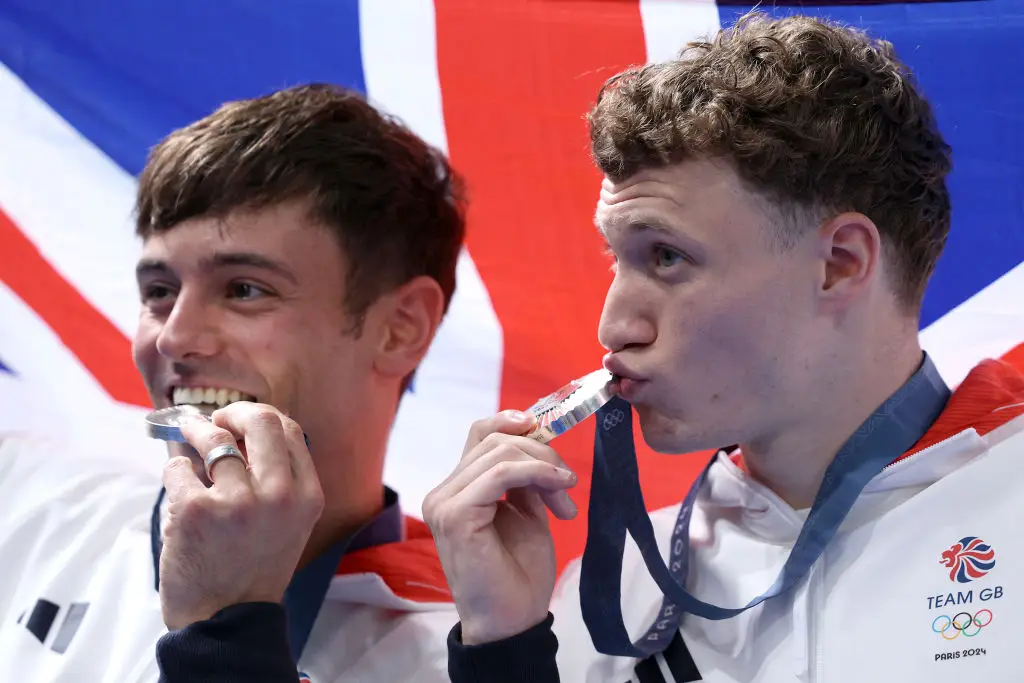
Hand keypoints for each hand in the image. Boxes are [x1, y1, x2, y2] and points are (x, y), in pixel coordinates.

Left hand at [159, 402, 324, 629]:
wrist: (223, 618)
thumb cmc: (251, 567)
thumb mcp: (289, 524)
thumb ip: (280, 480)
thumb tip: (243, 427)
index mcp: (307, 497)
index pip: (291, 430)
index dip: (260, 417)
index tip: (239, 422)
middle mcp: (279, 496)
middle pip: (261, 420)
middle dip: (232, 412)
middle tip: (215, 419)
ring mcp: (237, 502)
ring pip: (213, 439)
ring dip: (194, 434)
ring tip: (185, 439)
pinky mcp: (196, 511)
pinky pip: (178, 468)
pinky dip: (174, 471)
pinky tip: (179, 488)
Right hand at [422, 410, 578, 643]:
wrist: (511, 623)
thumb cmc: (518, 575)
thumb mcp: (527, 513)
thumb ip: (525, 478)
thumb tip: (540, 441)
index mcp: (458, 489)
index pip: (480, 434)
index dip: (513, 422)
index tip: (548, 428)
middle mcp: (444, 492)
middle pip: (494, 440)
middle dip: (541, 453)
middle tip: (569, 483)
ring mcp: (445, 502)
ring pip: (499, 453)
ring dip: (544, 467)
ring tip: (565, 497)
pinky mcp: (455, 516)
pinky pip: (499, 475)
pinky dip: (535, 474)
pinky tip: (558, 490)